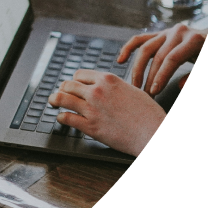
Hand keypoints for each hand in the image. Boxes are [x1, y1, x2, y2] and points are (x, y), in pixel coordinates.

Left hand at [49, 70, 165, 155]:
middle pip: (68, 84)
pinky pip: (66, 118)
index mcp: (108, 79)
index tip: (73, 86)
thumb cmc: (149, 114)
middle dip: (63, 89)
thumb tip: (106, 86)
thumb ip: (116, 87)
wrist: (154, 133)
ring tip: (53, 102)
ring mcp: (91, 108)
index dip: (75, 81)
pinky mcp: (90, 126)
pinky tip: (62, 118)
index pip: (80, 74)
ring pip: (61, 98)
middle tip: (60, 94)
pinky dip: (61, 117)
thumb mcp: (133, 90)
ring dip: (54, 100)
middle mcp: (97, 91)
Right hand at [118, 25, 205, 94]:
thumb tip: (180, 85)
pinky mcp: (160, 34)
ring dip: (138, 68)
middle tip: (146, 95)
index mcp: (193, 40)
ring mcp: (167, 32)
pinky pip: (140, 40)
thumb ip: (196, 77)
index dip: (161, 76)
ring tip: (135, 86)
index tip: (154, 92)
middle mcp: (178, 32)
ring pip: (145, 48)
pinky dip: (128, 48)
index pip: (171, 59)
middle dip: (150, 77)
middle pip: (157, 56)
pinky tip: (120, 60)